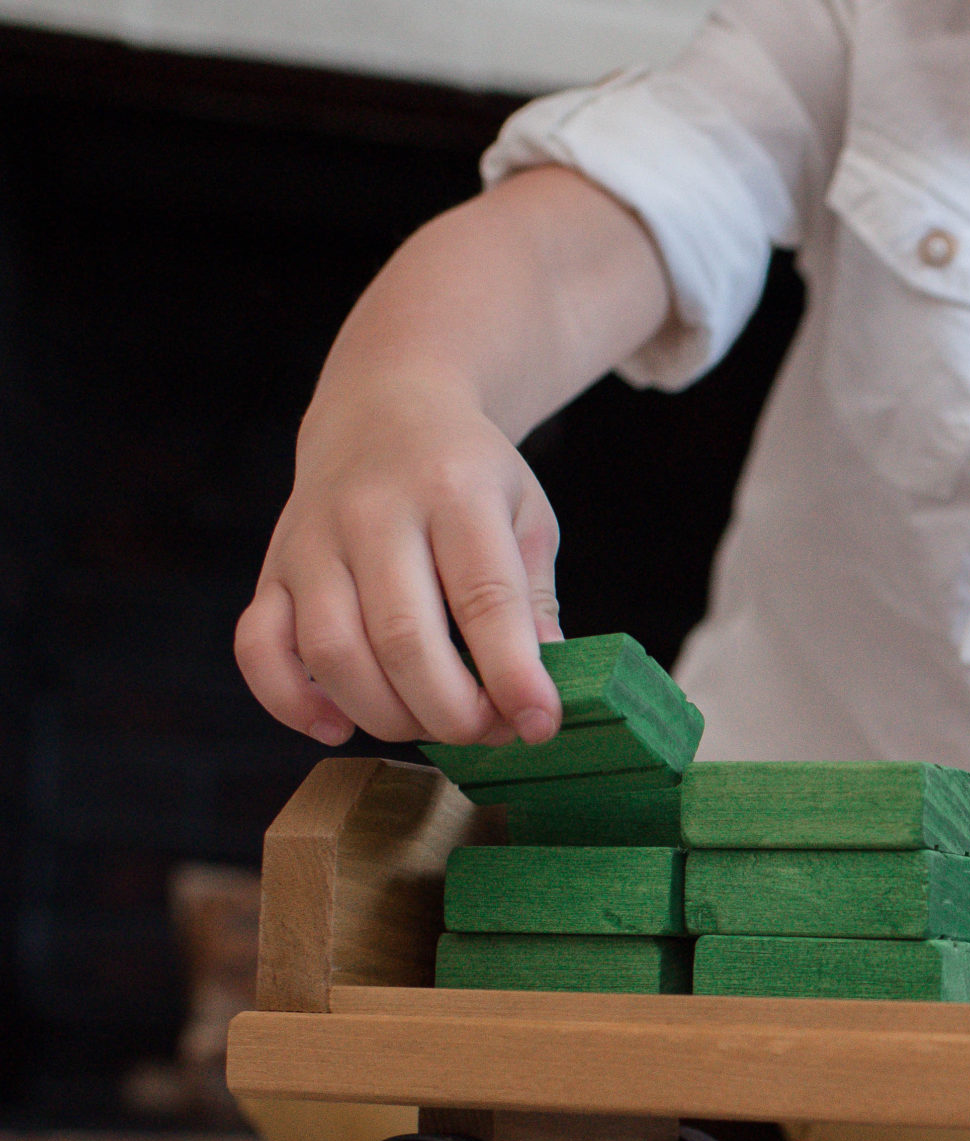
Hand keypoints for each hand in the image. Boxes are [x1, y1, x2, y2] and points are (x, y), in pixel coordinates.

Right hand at [236, 370, 565, 747]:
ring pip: (331, 652)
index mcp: (453, 492)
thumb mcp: (524, 515)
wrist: (383, 409)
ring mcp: (312, 541)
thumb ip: (532, 600)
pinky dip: (290, 702)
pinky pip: (258, 648)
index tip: (540, 722)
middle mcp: (373, 513)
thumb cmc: (467, 475)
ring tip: (431, 723)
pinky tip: (339, 726)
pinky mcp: (272, 568)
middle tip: (487, 731)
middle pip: (402, 637)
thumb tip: (539, 691)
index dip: (513, 674)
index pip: (484, 597)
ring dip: (386, 714)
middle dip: (451, 710)